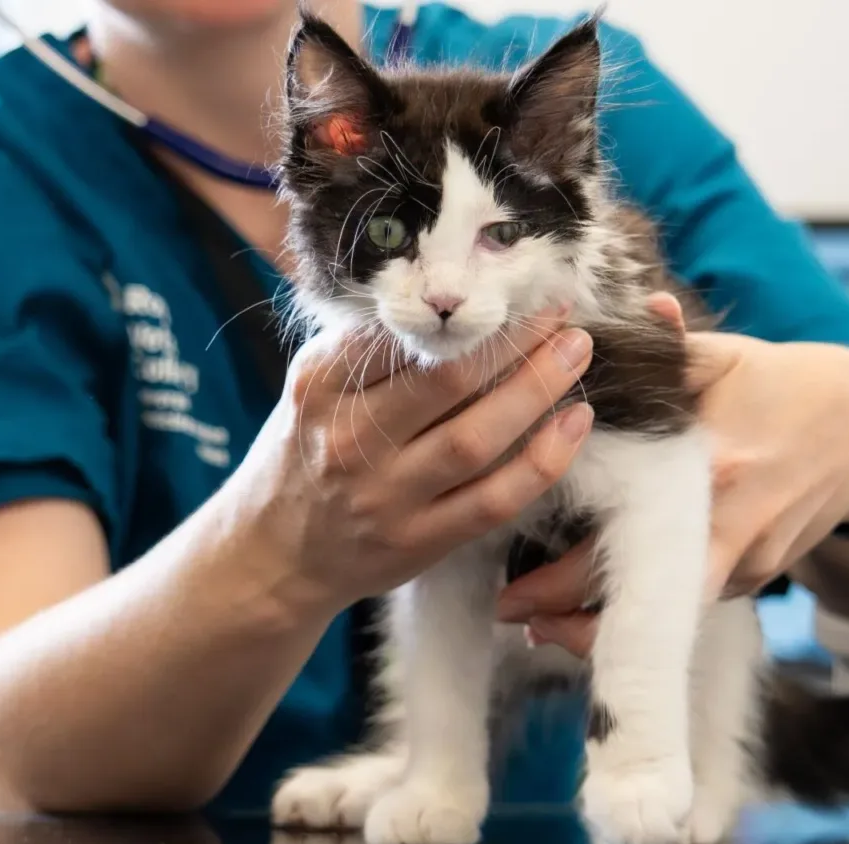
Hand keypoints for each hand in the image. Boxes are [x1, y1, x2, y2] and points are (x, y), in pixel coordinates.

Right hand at [224, 306, 595, 617]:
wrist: (272, 555)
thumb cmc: (305, 455)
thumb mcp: (314, 389)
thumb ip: (370, 348)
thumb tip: (455, 294)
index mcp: (321, 386)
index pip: (400, 333)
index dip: (463, 305)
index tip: (509, 282)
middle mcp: (350, 440)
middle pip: (447, 381)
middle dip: (514, 340)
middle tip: (561, 312)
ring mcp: (387, 497)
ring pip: (476, 439)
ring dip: (537, 391)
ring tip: (576, 353)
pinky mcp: (419, 542)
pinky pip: (495, 500)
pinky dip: (542, 461)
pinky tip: (573, 424)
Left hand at [496, 295, 848, 654]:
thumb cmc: (787, 388)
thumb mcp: (727, 358)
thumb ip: (660, 346)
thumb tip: (599, 324)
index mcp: (706, 467)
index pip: (618, 540)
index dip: (557, 577)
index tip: (511, 589)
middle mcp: (726, 526)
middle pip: (634, 595)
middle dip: (566, 616)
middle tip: (513, 612)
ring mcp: (747, 558)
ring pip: (664, 612)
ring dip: (604, 623)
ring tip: (546, 623)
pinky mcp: (759, 576)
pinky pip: (692, 601)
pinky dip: (650, 606)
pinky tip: (607, 603)